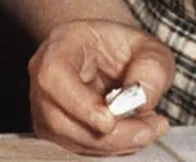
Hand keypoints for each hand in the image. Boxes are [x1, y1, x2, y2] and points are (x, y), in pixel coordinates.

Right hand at [28, 19, 174, 155]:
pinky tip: (133, 131)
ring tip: (149, 126)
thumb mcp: (147, 46)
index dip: (79, 103)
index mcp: (59, 47)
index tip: (111, 119)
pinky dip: (112, 147)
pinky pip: (80, 149)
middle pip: (61, 120)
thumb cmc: (120, 46)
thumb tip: (142, 101)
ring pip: (72, 141)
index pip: (54, 77)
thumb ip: (151, 68)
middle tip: (151, 128)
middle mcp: (44, 80)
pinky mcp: (54, 131)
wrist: (104, 53)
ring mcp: (44, 109)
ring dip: (116, 143)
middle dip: (111, 134)